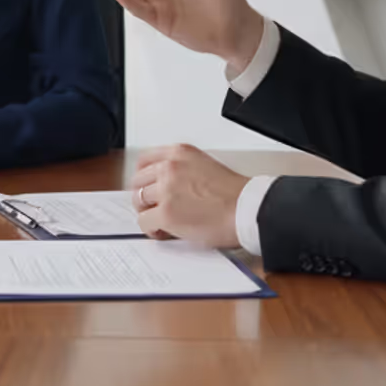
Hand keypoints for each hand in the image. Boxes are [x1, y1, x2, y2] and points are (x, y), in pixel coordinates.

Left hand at [129, 144, 250, 248]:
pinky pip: (144, 222)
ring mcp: (166, 190)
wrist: (248, 209)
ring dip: (147, 213)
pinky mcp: (166, 213)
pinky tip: (163, 232)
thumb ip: (182, 170)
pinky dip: (151, 230)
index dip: (142, 177)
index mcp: (179, 153)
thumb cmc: (235, 194)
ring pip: (139, 202)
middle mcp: (170, 167)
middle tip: (152, 208)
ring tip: (161, 222)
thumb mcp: (205, 166)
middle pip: (137, 181)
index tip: (144, 187)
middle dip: (143, 197)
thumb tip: (164, 185)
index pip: (144, 160)